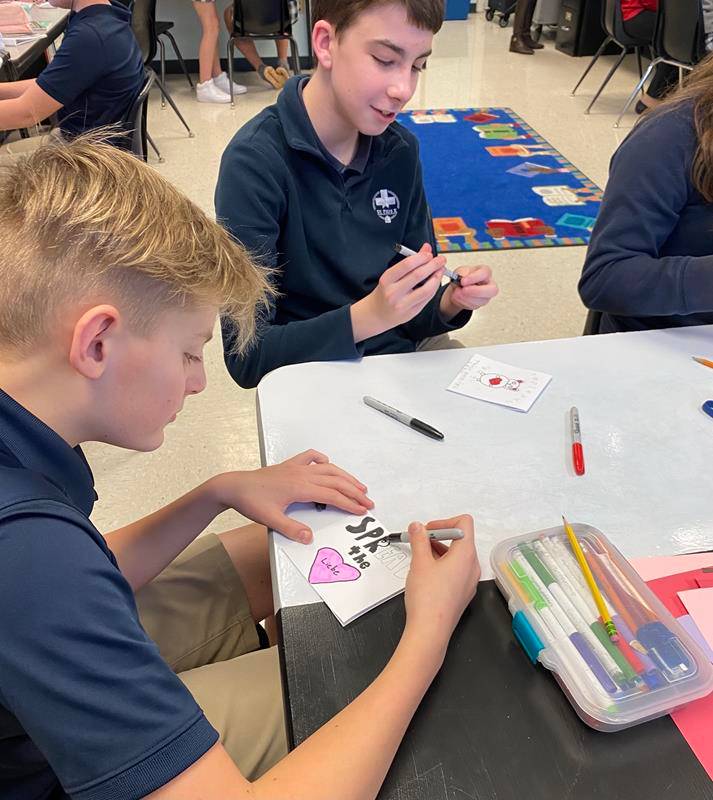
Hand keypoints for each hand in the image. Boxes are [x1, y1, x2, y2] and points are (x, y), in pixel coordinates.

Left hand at [212, 450, 373, 542]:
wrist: (234, 486)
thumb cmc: (251, 501)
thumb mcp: (270, 519)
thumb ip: (291, 529)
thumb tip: (309, 537)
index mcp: (300, 487)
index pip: (332, 495)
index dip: (349, 503)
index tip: (362, 510)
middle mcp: (301, 474)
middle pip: (335, 481)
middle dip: (354, 491)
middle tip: (368, 501)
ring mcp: (296, 468)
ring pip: (328, 469)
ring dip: (345, 476)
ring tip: (358, 485)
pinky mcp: (289, 465)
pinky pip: (310, 457)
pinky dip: (322, 459)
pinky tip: (327, 464)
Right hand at [350, 243, 444, 341]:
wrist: (377, 314)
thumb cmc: (385, 292)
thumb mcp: (392, 275)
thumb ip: (410, 261)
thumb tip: (426, 248)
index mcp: (386, 280)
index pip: (407, 265)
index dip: (421, 257)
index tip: (429, 254)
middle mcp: (393, 293)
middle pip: (418, 275)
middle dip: (433, 265)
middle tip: (440, 260)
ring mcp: (402, 304)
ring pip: (426, 289)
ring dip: (437, 277)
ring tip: (441, 270)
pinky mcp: (411, 312)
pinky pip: (427, 298)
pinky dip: (434, 288)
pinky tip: (436, 281)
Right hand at [402, 514, 479, 658]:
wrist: (430, 630)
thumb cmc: (427, 597)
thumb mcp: (419, 562)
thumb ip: (419, 539)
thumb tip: (418, 527)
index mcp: (466, 554)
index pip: (464, 523)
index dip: (444, 521)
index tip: (428, 530)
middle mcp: (473, 566)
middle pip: (461, 539)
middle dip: (439, 536)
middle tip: (419, 542)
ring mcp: (470, 581)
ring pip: (458, 555)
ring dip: (439, 550)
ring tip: (419, 557)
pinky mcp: (463, 592)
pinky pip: (457, 570)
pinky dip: (443, 564)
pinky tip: (426, 573)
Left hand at [439, 266, 498, 319]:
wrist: (458, 287)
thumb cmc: (462, 277)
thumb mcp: (459, 271)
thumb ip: (461, 273)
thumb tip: (462, 278)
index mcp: (485, 272)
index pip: (485, 273)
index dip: (473, 278)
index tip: (463, 281)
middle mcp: (489, 284)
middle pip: (492, 290)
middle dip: (476, 291)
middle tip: (464, 290)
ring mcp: (486, 295)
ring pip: (482, 300)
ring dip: (466, 298)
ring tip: (457, 292)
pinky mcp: (481, 304)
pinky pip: (474, 306)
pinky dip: (463, 302)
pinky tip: (459, 297)